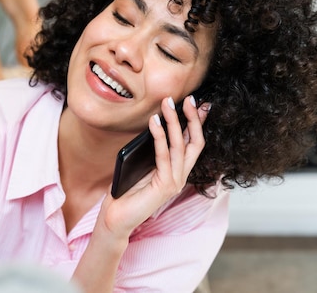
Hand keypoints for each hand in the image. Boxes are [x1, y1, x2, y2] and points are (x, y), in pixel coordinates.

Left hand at [96, 94, 210, 238]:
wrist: (117, 219)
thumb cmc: (127, 190)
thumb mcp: (142, 163)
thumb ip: (152, 148)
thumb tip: (156, 121)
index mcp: (178, 170)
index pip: (195, 143)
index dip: (198, 122)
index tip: (199, 102)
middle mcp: (181, 176)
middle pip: (195, 142)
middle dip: (193, 118)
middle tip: (188, 98)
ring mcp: (175, 182)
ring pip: (180, 145)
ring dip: (174, 121)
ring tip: (167, 103)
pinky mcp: (165, 186)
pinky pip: (163, 155)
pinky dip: (159, 136)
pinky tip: (154, 121)